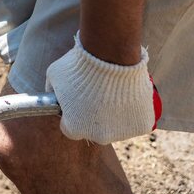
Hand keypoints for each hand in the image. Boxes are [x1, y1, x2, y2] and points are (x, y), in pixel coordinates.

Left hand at [44, 33, 160, 143]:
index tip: (76, 104)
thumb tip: (52, 96)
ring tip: (115, 91)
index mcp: (75, 128)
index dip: (72, 115)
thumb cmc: (80, 66)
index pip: (70, 128)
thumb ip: (52, 90)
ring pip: (116, 126)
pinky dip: (134, 111)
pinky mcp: (141, 125)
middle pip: (94, 129)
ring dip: (114, 114)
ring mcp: (122, 133)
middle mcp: (99, 136)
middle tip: (97, 95)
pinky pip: (136, 120)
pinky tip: (130, 96)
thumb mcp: (54, 75)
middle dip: (93, 116)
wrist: (111, 57)